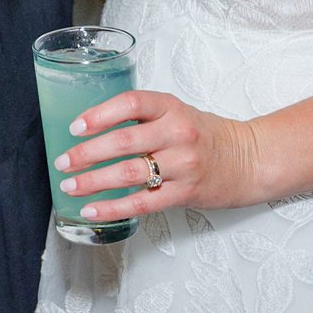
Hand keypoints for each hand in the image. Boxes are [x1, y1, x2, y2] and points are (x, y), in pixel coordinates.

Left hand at [53, 87, 260, 222]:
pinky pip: (143, 202)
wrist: (249, 159)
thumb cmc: (205, 135)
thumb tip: (93, 130)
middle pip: (124, 140)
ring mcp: (183, 164)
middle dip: (87, 153)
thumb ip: (142, 117)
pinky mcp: (186, 193)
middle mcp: (178, 133)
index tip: (75, 127)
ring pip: (130, 172)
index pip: (131, 103)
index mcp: (172, 107)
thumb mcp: (177, 113)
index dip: (99, 114)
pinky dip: (113, 207)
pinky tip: (92, 209)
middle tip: (62, 162)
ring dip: (94, 180)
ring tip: (69, 185)